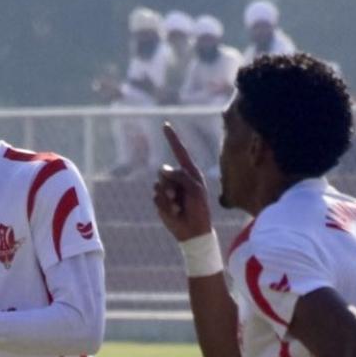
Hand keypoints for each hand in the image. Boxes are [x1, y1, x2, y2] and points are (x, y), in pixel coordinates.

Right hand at [153, 122, 212, 241]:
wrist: (194, 231)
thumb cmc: (200, 209)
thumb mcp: (196, 190)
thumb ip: (181, 176)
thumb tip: (163, 171)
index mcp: (190, 173)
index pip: (179, 152)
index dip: (172, 138)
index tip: (165, 125)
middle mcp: (178, 178)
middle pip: (163, 170)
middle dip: (169, 183)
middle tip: (179, 196)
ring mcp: (168, 189)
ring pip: (158, 184)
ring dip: (167, 196)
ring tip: (178, 206)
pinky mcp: (161, 200)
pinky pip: (155, 196)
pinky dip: (164, 204)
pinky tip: (174, 212)